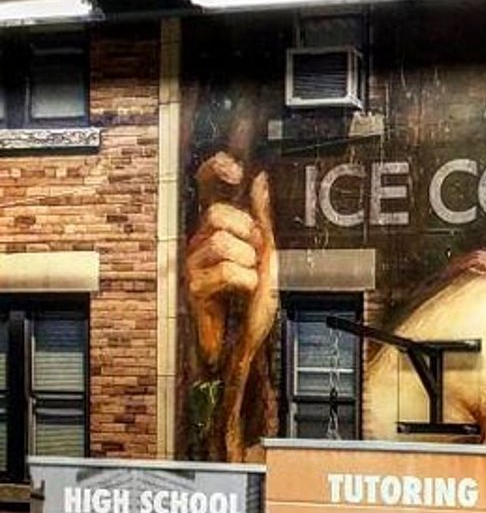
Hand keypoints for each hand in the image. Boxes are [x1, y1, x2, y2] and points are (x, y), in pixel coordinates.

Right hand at [187, 154, 278, 374]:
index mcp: (216, 230)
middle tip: (254, 255)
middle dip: (245, 232)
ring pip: (222, 242)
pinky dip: (246, 282)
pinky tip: (244, 293)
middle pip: (216, 214)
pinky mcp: (194, 287)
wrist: (246, 343)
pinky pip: (226, 271)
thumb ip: (261, 218)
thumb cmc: (251, 303)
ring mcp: (193, 264)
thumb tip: (259, 179)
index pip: (205, 187)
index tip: (233, 169)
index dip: (214, 170)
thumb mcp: (265, 255)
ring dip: (248, 263)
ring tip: (250, 280)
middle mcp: (200, 242)